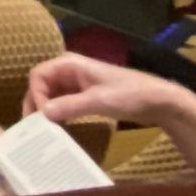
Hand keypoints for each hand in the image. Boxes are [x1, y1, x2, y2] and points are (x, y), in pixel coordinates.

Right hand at [23, 54, 195, 128]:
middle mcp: (69, 71)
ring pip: (51, 95)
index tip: (42, 118)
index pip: (38, 76)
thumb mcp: (99, 101)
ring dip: (46, 111)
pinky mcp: (85, 96)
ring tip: (44, 131)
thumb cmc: (130, 95)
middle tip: (35, 128)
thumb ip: (70, 106)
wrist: (159, 101)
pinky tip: (59, 128)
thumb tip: (42, 113)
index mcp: (70, 64)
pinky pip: (63, 103)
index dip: (36, 95)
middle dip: (37, 104)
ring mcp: (77, 83)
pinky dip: (58, 114)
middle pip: (41, 85)